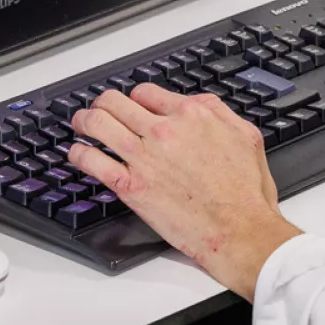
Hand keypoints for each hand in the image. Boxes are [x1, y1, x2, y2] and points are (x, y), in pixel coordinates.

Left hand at [68, 85, 301, 296]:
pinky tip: (78, 154)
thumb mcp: (245, 136)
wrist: (240, 231)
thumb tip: (197, 103)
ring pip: (98, 124)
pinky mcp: (131, 186)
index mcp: (191, 116)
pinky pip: (93, 161)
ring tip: (80, 125)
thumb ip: (219, 113)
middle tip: (97, 110)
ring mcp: (144, 158)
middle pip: (116, 103)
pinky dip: (79, 154)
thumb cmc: (245, 193)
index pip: (146, 93)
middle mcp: (163, 131)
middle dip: (102, 104)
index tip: (131, 107)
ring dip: (84, 121)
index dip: (134, 99)